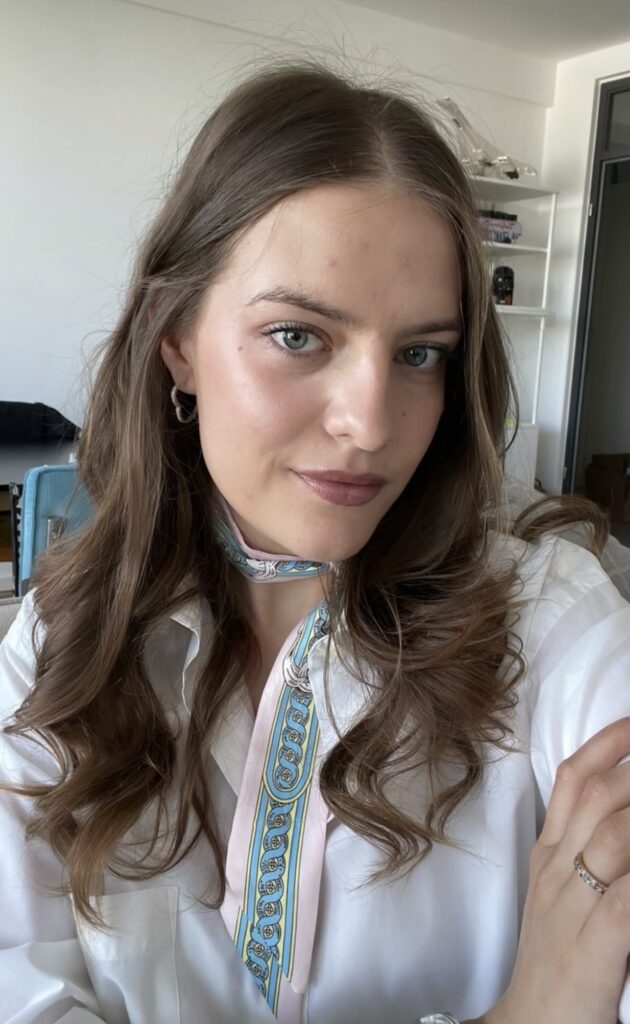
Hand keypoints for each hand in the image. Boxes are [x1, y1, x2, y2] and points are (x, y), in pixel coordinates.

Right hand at [481, 718, 629, 1023]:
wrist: (531, 1023)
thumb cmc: (555, 955)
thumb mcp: (559, 890)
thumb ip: (585, 845)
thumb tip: (623, 811)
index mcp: (549, 852)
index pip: (571, 779)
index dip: (607, 742)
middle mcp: (558, 868)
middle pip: (597, 795)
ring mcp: (574, 905)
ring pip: (616, 835)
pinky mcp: (595, 947)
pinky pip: (628, 900)